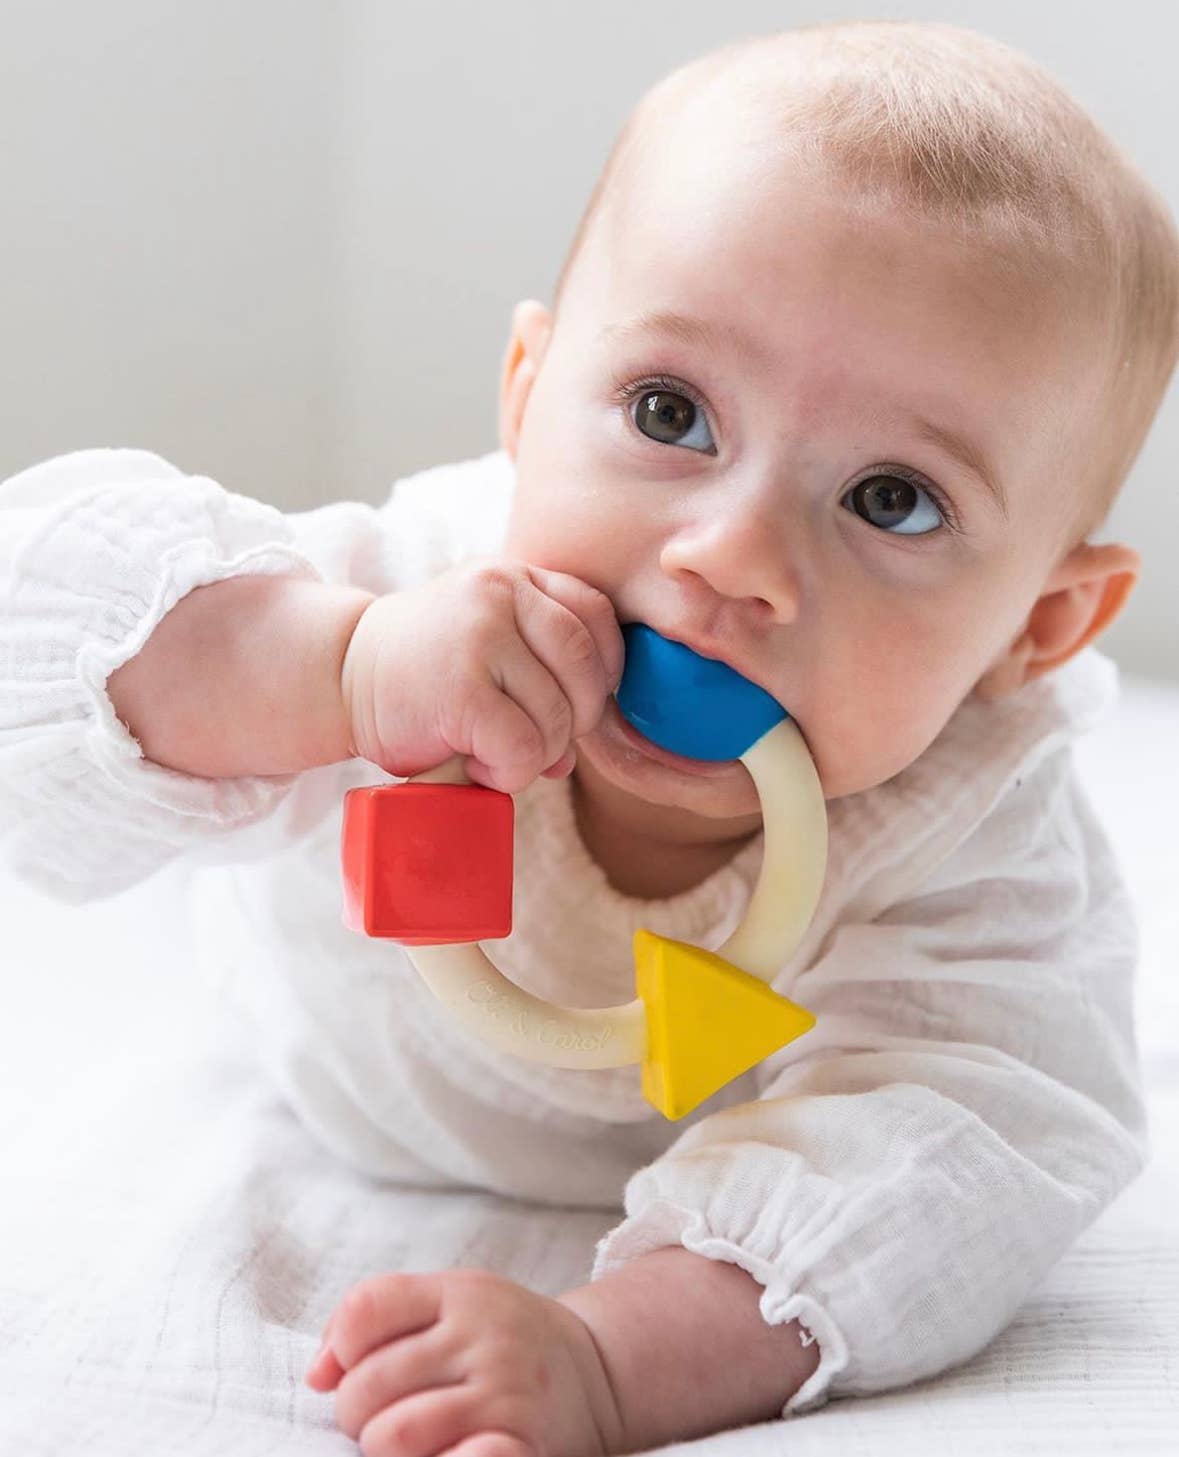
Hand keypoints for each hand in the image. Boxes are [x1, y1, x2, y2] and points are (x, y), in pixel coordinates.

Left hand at [305, 1267, 624, 1456]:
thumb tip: (315, 1375)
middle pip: (368, 1383)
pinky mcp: (521, 1441)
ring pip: (395, 1435)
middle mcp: (484, 1337)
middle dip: (356, 1412)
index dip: (341, 1347)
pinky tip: (440, 1453)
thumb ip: (377, 1319)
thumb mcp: (450, 1305)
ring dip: (381, 1450)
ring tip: (401, 1443)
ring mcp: (505, 1392)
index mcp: (460, 1294)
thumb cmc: (500, 1341)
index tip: (353, 1367)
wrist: (597, 1372)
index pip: (366, 1310)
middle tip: (379, 1415)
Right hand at [341, 560, 623, 793]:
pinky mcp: (461, 688)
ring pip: (556, 716)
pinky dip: (508, 771)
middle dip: (574, 722)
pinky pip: (522, 746)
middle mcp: (501, 594)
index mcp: (515, 577)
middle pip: (585, 669)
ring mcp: (480, 637)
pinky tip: (477, 762)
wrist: (340, 676)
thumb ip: (541, 675)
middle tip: (535, 741)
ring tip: (492, 752)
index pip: (597, 618)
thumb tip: (573, 754)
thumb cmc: (421, 671)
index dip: (602, 672)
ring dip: (534, 754)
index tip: (575, 703)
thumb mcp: (487, 645)